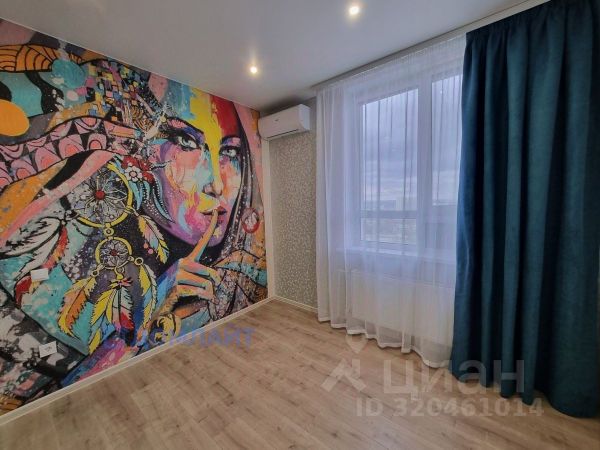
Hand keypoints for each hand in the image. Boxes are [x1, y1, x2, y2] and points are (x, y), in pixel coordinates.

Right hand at [150, 211, 221, 341]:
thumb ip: (202, 282)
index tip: (217, 211)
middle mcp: (181, 263)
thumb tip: (215, 287)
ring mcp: (177, 274)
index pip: (201, 243)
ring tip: (200, 299)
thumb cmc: (175, 296)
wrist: (156, 308)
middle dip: (213, 284)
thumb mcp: (190, 286)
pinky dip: (200, 298)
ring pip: (205, 284)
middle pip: (209, 272)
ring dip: (207, 294)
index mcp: (186, 261)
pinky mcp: (175, 285)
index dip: (211, 228)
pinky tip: (195, 300)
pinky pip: (197, 291)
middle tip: (211, 292)